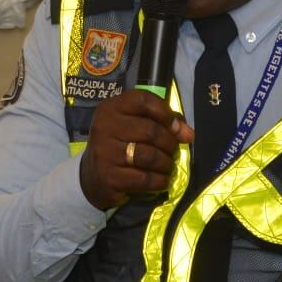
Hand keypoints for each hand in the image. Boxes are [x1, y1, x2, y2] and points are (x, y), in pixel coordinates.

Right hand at [79, 90, 194, 209]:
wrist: (93, 176)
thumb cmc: (120, 145)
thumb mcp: (133, 125)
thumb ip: (161, 122)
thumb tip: (188, 134)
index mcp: (110, 108)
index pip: (143, 100)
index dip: (165, 113)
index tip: (177, 128)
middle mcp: (104, 127)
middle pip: (150, 131)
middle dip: (169, 143)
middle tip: (173, 152)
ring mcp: (104, 152)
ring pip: (149, 156)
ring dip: (166, 164)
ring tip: (168, 167)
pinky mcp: (108, 176)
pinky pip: (144, 179)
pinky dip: (159, 181)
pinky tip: (162, 180)